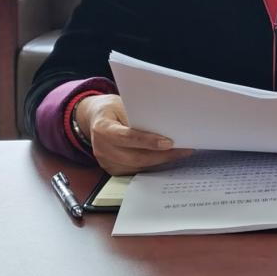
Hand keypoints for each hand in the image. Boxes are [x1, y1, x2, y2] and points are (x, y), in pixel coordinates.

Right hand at [76, 94, 192, 175]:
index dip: (148, 141)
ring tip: (178, 154)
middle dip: (162, 155)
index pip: (128, 137)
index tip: (168, 142)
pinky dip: (151, 166)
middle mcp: (102, 148)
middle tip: (182, 150)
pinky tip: (164, 159)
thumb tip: (163, 125)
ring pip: (137, 167)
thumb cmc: (111, 109)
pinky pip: (134, 171)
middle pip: (135, 157)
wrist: (94, 119)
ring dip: (159, 162)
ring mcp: (105, 161)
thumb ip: (138, 115)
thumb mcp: (122, 104)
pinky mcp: (111, 169)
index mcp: (103, 128)